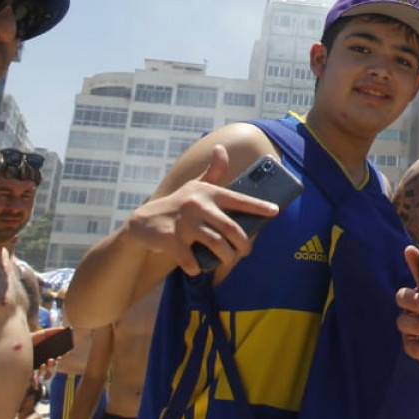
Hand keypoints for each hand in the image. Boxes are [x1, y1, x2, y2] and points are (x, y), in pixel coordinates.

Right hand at [121, 147, 277, 279]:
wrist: (142, 221)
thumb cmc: (177, 204)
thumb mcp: (194, 186)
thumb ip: (212, 172)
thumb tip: (222, 148)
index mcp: (208, 193)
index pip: (239, 199)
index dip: (258, 206)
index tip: (275, 211)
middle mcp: (198, 205)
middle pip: (231, 228)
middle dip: (244, 243)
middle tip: (247, 252)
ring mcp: (184, 222)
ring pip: (216, 243)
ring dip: (226, 257)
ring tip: (228, 261)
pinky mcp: (170, 239)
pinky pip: (189, 258)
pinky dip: (195, 267)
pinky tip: (197, 269)